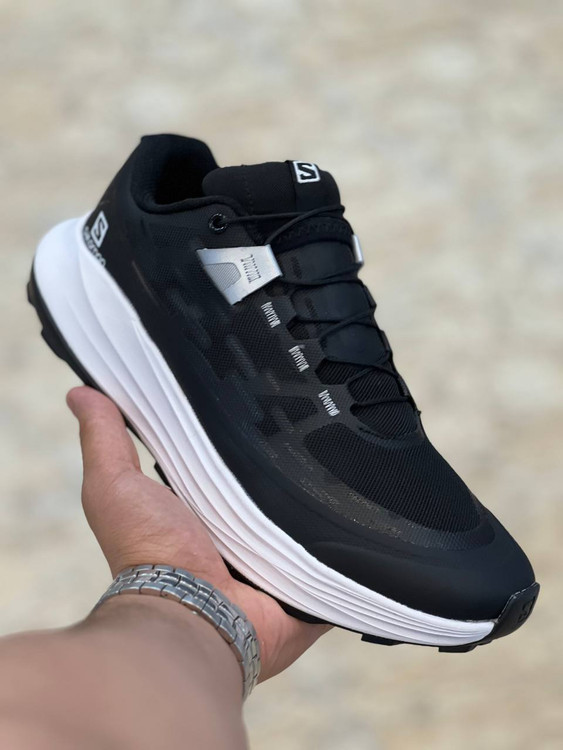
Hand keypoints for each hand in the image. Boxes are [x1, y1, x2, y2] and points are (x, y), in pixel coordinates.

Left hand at [67, 386, 329, 681]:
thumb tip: (80, 393)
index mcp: (200, 509)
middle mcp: (238, 535)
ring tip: (344, 449)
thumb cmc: (149, 552)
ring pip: (307, 516)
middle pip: (269, 486)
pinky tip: (367, 503)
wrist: (194, 617)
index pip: (225, 461)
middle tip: (311, 414)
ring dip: (317, 496)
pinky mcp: (306, 583)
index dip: (237, 433)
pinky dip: (349, 537)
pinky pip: (335, 554)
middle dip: (286, 459)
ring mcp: (274, 560)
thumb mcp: (115, 486)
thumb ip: (103, 439)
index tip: (255, 390)